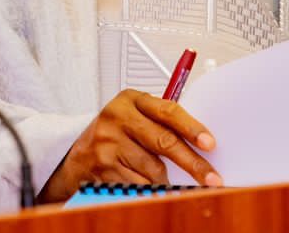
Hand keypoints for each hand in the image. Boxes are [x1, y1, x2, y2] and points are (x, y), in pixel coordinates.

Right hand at [37, 89, 220, 202]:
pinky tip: (148, 185)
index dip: (192, 128)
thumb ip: (161, 123)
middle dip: (192, 163)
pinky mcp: (103, 166)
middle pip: (163, 141)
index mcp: (131, 99)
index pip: (168, 111)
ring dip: (166, 179)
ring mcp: (108, 142)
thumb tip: (201, 143)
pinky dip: (149, 188)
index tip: (210, 143)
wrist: (78, 154)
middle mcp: (118, 117)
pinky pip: (138, 183)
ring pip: (152, 168)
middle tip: (211, 177)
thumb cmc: (115, 133)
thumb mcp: (135, 116)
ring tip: (168, 180)